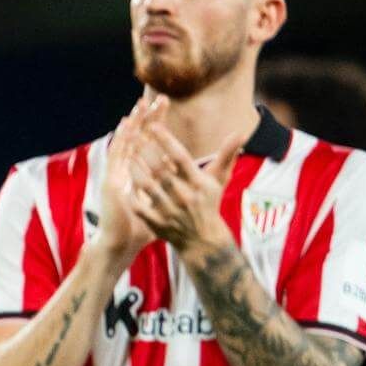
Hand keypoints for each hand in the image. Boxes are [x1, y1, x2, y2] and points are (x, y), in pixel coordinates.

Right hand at [97, 96, 162, 263]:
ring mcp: (117, 173)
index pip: (149, 140)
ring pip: (125, 142)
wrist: (123, 244)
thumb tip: (193, 184)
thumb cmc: (142, 228)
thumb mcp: (164, 206)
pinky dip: (120, 140)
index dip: (156, 122)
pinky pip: (116, 156)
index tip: (165, 104)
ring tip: (140, 105)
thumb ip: (175, 192)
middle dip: (147, 117)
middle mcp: (127, 169)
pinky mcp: (111, 180)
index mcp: (140, 172)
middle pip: (138, 136)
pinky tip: (126, 126)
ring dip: (133, 123)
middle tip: (156, 97)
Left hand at [127, 122, 244, 257]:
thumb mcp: (219, 180)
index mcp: (198, 183)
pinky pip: (140, 206)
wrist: (202, 239)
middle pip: (160, 170)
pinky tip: (125, 180)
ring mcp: (169, 210)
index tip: (153, 126)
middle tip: (134, 135)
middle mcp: (184, 196)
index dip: (166, 141)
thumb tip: (240, 133)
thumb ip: (227, 155)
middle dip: (145, 151)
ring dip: (136, 169)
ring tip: (128, 153)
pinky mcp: (157, 223)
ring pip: (147, 186)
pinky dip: (132, 193)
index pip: (180, 157)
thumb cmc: (209, 202)